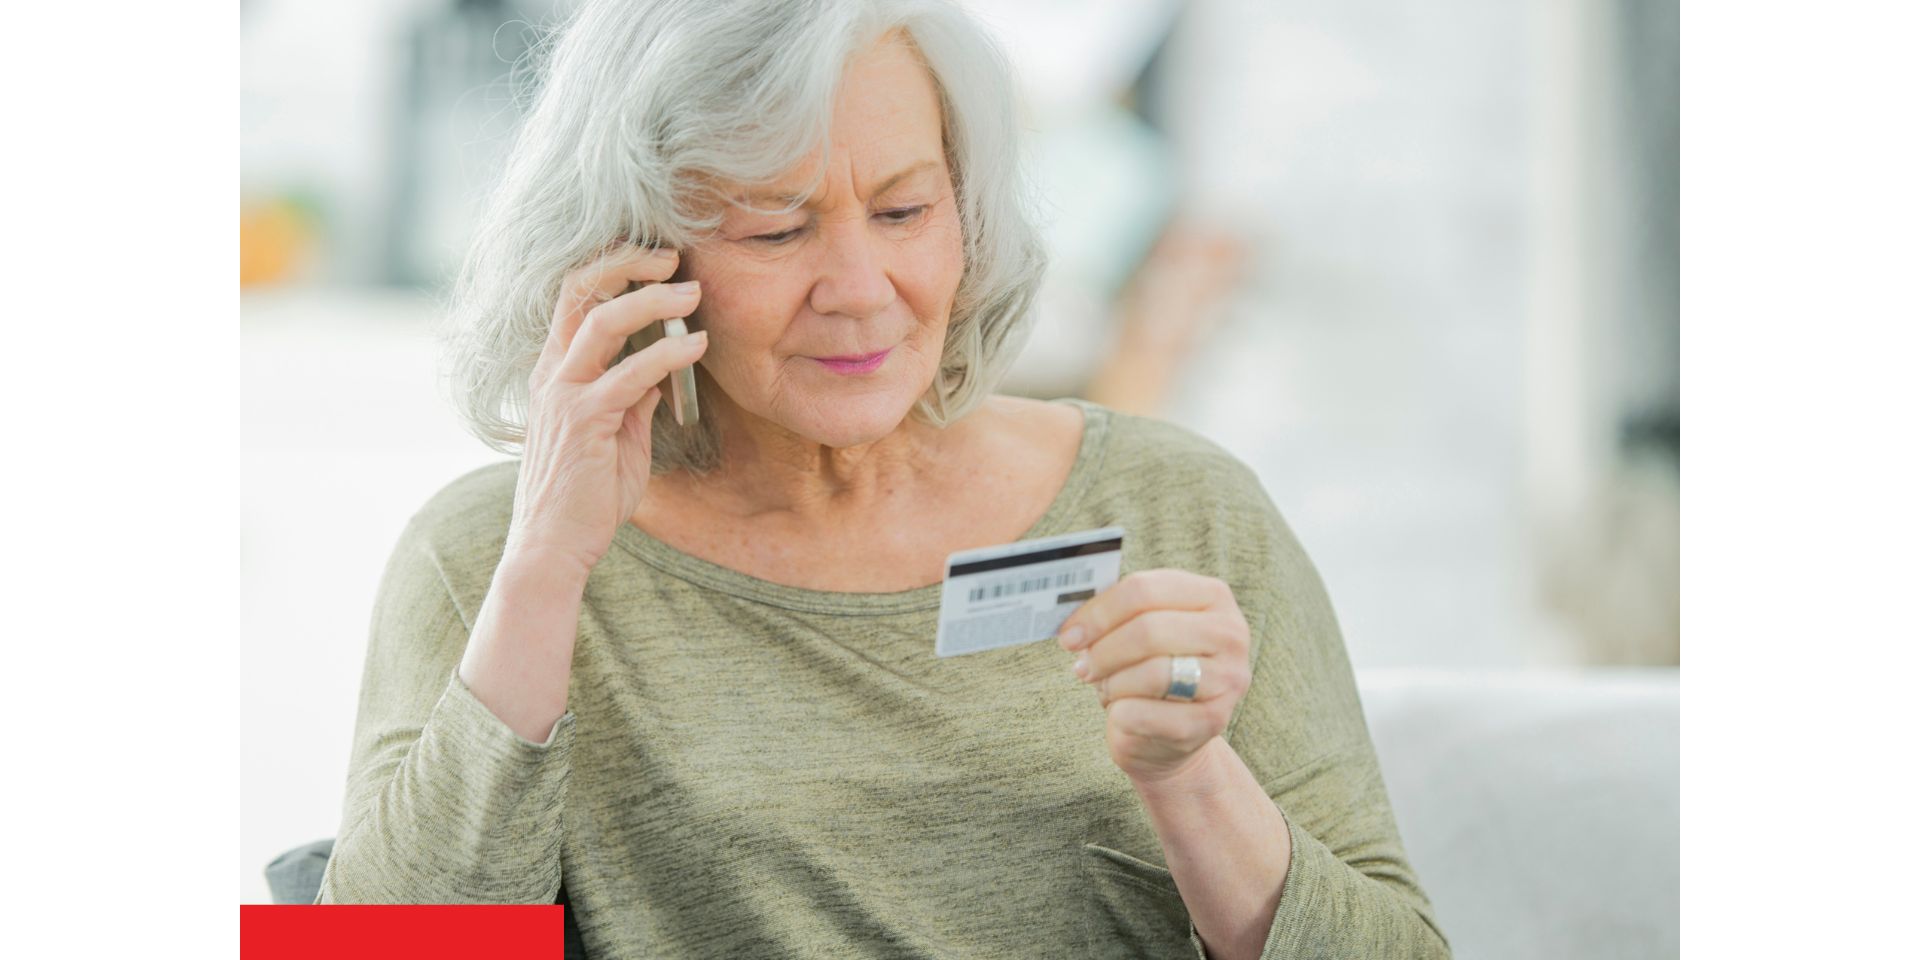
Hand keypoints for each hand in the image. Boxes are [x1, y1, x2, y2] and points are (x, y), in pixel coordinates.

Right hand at [507, 244, 707, 574]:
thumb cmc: (587, 495)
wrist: (556, 546)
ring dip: (654, 300)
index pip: (576, 297)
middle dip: (628, 263)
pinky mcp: (583, 420)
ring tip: (693, 293)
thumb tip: (662, 370)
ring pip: (603, 321)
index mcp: (556, 371)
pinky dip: (667, 353)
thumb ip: (635, 398)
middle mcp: (552, 373)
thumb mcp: (619, 435)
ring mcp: (563, 394)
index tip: (659, 261)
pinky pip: (630, 373)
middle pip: (579, 290)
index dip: (614, 268)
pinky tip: (696, 347)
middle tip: (675, 258)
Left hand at [1057, 569, 1252, 784]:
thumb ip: (1114, 615)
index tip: (1069, 634)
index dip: (1098, 613)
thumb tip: (1072, 622)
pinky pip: (1147, 714)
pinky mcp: (1213, 721)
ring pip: (1152, 673)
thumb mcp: (1138, 631)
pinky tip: (1121, 714)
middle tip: (1082, 666)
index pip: (1144, 589)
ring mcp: (1228, 679)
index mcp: (1212, 596)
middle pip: (1148, 629)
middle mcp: (1230, 633)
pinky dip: (1121, 714)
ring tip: (1106, 688)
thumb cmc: (1149, 670)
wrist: (1171, 734)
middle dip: (1104, 651)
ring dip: (1114, 683)